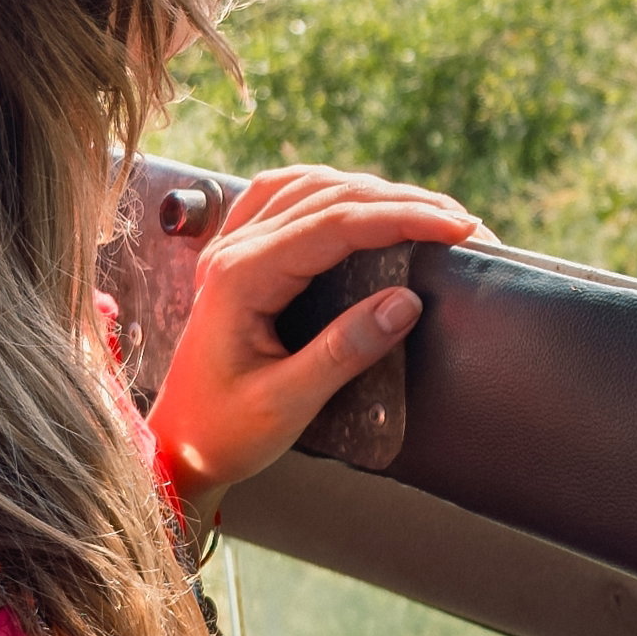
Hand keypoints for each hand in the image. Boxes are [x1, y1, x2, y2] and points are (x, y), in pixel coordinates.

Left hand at [147, 166, 480, 521]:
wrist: (174, 448)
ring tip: (428, 210)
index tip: (458, 228)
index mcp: (242, 277)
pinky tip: (358, 197)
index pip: (336, 225)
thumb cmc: (222, 432)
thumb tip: (407, 303)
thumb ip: (344, 351)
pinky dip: (330, 190)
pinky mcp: (239, 257)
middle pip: (330, 196)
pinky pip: (284, 197)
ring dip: (372, 191)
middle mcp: (234, 250)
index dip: (403, 218)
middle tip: (462, 222)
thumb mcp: (286, 403)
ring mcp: (232, 248)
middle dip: (403, 202)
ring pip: (310, 187)